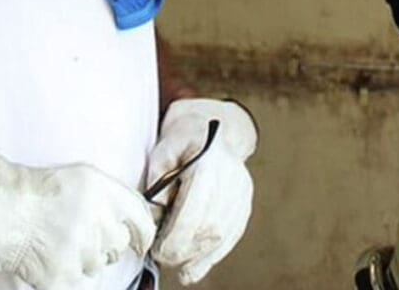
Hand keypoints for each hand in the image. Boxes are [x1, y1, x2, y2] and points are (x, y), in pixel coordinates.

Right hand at [0, 156, 155, 289]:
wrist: (3, 211)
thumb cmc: (41, 191)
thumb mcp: (85, 177)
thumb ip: (115, 197)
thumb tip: (134, 220)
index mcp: (107, 195)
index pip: (142, 222)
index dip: (142, 234)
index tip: (140, 240)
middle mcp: (98, 223)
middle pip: (119, 244)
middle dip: (105, 242)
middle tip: (81, 232)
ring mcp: (82, 252)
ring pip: (98, 264)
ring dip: (85, 256)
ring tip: (61, 240)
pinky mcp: (65, 275)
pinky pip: (78, 279)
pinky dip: (67, 271)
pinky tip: (53, 255)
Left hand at [146, 98, 257, 283]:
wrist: (214, 127)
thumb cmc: (183, 139)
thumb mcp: (162, 150)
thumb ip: (156, 181)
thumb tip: (154, 216)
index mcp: (209, 163)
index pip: (196, 209)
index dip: (177, 237)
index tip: (159, 250)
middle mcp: (231, 180)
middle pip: (210, 227)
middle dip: (184, 249)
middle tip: (162, 256)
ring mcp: (242, 194)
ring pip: (221, 236)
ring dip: (196, 256)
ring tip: (175, 264)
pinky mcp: (244, 205)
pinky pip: (230, 237)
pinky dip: (210, 257)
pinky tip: (191, 270)